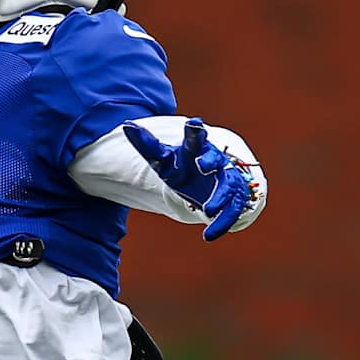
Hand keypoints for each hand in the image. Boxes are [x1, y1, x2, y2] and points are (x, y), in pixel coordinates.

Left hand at [122, 117, 256, 241]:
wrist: (205, 180)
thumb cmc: (182, 166)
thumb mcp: (163, 158)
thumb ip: (146, 144)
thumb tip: (126, 125)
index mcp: (196, 149)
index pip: (196, 138)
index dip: (195, 132)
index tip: (193, 123)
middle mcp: (215, 162)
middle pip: (215, 159)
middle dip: (210, 161)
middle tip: (203, 165)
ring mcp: (226, 180)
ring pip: (227, 188)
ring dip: (220, 198)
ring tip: (208, 210)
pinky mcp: (233, 199)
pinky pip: (232, 211)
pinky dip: (222, 224)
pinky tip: (209, 236)